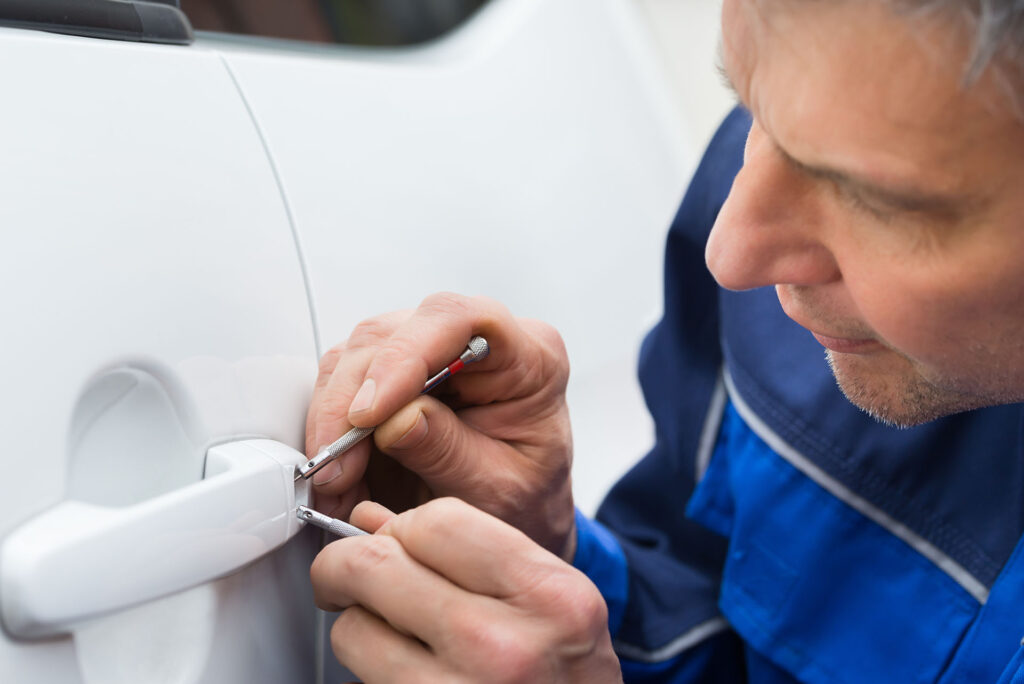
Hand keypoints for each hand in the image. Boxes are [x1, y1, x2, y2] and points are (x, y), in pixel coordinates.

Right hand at [305, 293, 575, 558]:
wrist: (517, 521)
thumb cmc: (526, 503)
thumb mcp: (497, 492)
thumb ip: (449, 453)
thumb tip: (394, 419)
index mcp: (530, 359)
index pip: (460, 320)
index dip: (405, 356)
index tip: (369, 413)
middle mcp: (477, 340)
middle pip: (393, 334)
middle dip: (351, 402)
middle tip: (338, 467)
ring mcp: (431, 351)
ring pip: (357, 354)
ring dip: (334, 421)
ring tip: (338, 482)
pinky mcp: (395, 374)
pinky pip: (344, 382)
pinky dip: (330, 430)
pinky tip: (339, 473)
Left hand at [311, 498, 621, 682]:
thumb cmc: (570, 678)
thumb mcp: (551, 602)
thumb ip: (469, 552)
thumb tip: (372, 521)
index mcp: (547, 596)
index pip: (436, 522)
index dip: (403, 526)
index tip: (395, 539)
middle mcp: (505, 648)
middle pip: (375, 566)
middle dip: (346, 562)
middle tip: (347, 572)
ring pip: (353, 628)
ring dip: (357, 623)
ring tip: (390, 630)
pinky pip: (361, 678)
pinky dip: (367, 666)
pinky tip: (401, 666)